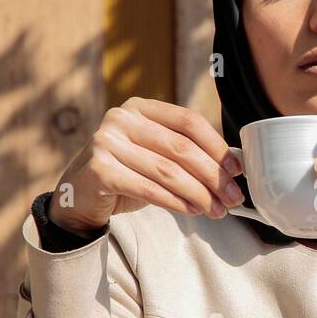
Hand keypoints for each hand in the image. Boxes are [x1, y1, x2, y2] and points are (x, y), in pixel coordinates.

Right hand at [48, 98, 244, 233]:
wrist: (79, 197)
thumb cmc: (126, 173)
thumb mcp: (155, 155)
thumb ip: (185, 153)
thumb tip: (232, 166)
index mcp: (140, 107)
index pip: (189, 121)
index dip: (217, 146)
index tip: (237, 170)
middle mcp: (121, 119)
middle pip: (181, 148)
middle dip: (213, 176)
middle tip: (233, 198)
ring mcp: (106, 143)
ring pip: (168, 171)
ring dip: (199, 194)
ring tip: (217, 210)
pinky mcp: (99, 170)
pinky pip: (148, 189)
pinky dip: (176, 202)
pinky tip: (192, 210)